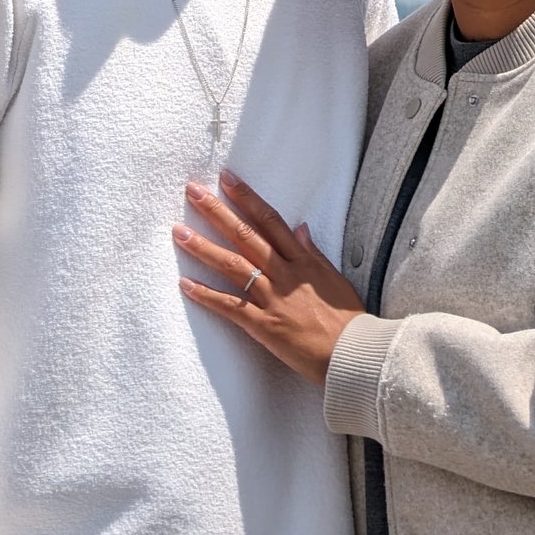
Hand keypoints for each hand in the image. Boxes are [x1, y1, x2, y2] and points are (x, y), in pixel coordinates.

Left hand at [174, 171, 364, 386]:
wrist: (355, 355)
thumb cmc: (348, 320)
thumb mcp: (334, 279)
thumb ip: (313, 254)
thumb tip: (300, 227)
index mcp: (303, 261)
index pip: (270, 220)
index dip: (247, 198)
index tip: (227, 179)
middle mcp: (285, 275)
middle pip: (245, 235)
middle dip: (217, 211)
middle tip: (192, 191)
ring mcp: (273, 299)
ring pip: (233, 266)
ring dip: (203, 248)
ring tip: (179, 232)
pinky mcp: (264, 326)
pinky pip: (230, 307)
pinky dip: (206, 296)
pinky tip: (184, 284)